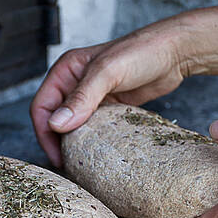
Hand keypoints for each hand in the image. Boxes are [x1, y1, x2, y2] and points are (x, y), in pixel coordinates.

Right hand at [30, 20, 188, 166]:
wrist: (176, 52)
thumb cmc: (142, 52)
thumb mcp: (108, 72)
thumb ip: (82, 98)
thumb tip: (56, 124)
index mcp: (66, 70)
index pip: (41, 106)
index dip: (44, 133)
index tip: (57, 156)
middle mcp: (74, 83)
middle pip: (54, 118)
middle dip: (57, 142)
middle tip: (69, 165)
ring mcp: (92, 95)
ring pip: (73, 125)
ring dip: (74, 143)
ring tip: (81, 163)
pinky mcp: (109, 105)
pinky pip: (93, 127)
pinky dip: (92, 140)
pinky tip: (99, 153)